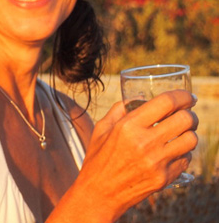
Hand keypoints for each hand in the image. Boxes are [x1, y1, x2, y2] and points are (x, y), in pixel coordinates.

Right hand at [72, 89, 197, 219]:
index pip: (166, 103)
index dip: (182, 96)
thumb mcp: (102, 128)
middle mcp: (145, 143)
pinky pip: (186, 159)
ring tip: (181, 133)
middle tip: (187, 115)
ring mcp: (157, 162)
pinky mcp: (165, 178)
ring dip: (189, 133)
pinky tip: (172, 151)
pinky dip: (183, 153)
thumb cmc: (98, 158)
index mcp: (128, 126)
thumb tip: (135, 97)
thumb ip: (119, 110)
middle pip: (186, 120)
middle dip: (190, 114)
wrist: (99, 193)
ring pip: (191, 140)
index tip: (187, 96)